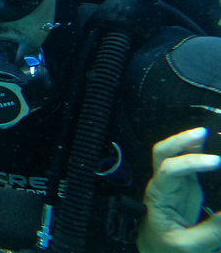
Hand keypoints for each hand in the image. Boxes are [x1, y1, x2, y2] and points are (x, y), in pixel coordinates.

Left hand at [138, 127, 220, 252]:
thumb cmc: (165, 249)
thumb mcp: (189, 246)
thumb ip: (213, 231)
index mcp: (158, 196)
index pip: (169, 169)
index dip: (190, 162)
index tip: (217, 162)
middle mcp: (163, 184)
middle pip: (164, 153)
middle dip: (181, 140)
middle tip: (204, 133)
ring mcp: (174, 184)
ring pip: (175, 155)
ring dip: (190, 144)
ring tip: (210, 135)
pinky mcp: (185, 188)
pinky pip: (189, 166)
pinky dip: (199, 155)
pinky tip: (213, 152)